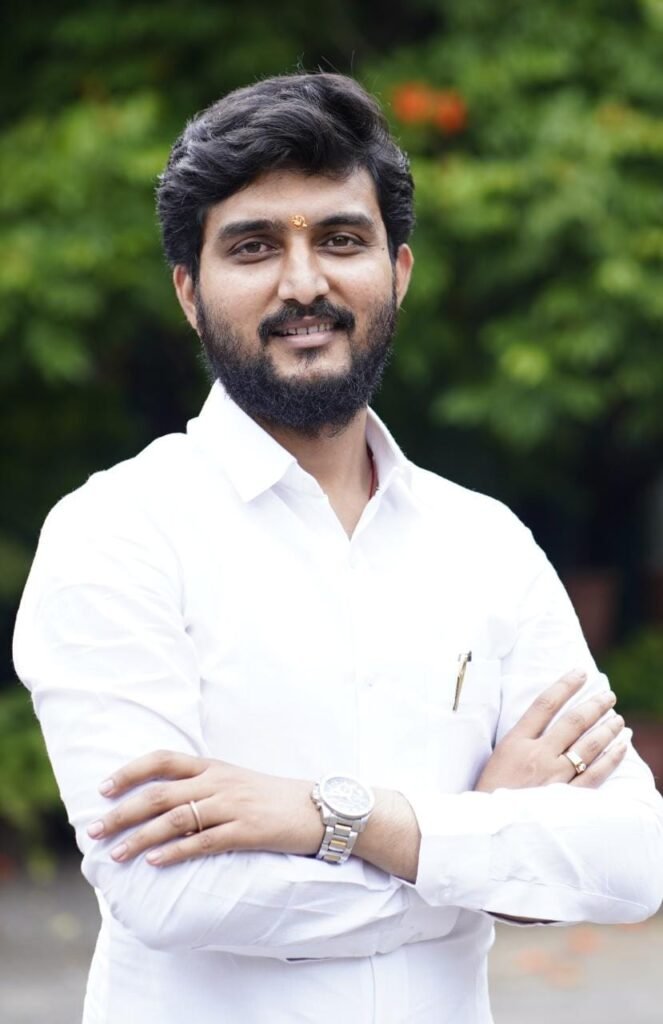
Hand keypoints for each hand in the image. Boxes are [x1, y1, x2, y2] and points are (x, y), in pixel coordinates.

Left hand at [87, 752, 322, 866]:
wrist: (318, 809)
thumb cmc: (271, 798)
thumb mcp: (234, 781)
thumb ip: (201, 785)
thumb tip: (160, 800)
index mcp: (212, 767)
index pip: (162, 760)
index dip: (130, 772)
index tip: (103, 789)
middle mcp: (217, 782)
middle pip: (159, 794)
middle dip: (121, 812)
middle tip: (93, 830)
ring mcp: (231, 806)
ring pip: (175, 820)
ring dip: (140, 838)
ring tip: (116, 854)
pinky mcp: (245, 831)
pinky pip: (203, 842)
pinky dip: (175, 852)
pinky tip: (154, 862)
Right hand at [475, 669, 625, 792]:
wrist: (487, 831)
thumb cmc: (488, 794)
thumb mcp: (496, 759)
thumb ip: (519, 741)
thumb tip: (542, 723)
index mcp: (515, 743)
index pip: (544, 704)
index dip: (565, 685)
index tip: (580, 673)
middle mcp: (538, 756)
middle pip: (573, 722)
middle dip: (594, 705)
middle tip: (608, 695)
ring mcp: (554, 777)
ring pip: (589, 745)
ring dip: (607, 728)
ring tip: (618, 718)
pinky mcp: (567, 798)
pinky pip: (596, 773)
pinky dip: (612, 757)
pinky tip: (622, 746)